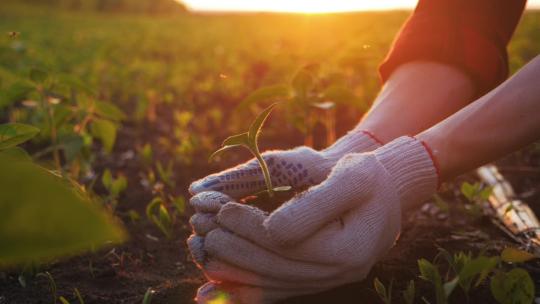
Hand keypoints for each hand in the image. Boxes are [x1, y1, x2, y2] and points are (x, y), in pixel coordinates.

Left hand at [188, 137, 437, 302]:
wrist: (382, 197)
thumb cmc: (366, 179)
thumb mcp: (351, 177)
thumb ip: (315, 203)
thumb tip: (272, 230)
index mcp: (349, 249)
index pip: (287, 242)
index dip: (250, 226)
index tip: (221, 209)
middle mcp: (337, 274)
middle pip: (272, 266)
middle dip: (231, 245)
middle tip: (200, 226)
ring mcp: (324, 282)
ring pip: (268, 284)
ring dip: (229, 268)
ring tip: (198, 247)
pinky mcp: (311, 282)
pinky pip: (273, 294)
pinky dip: (240, 293)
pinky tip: (209, 294)